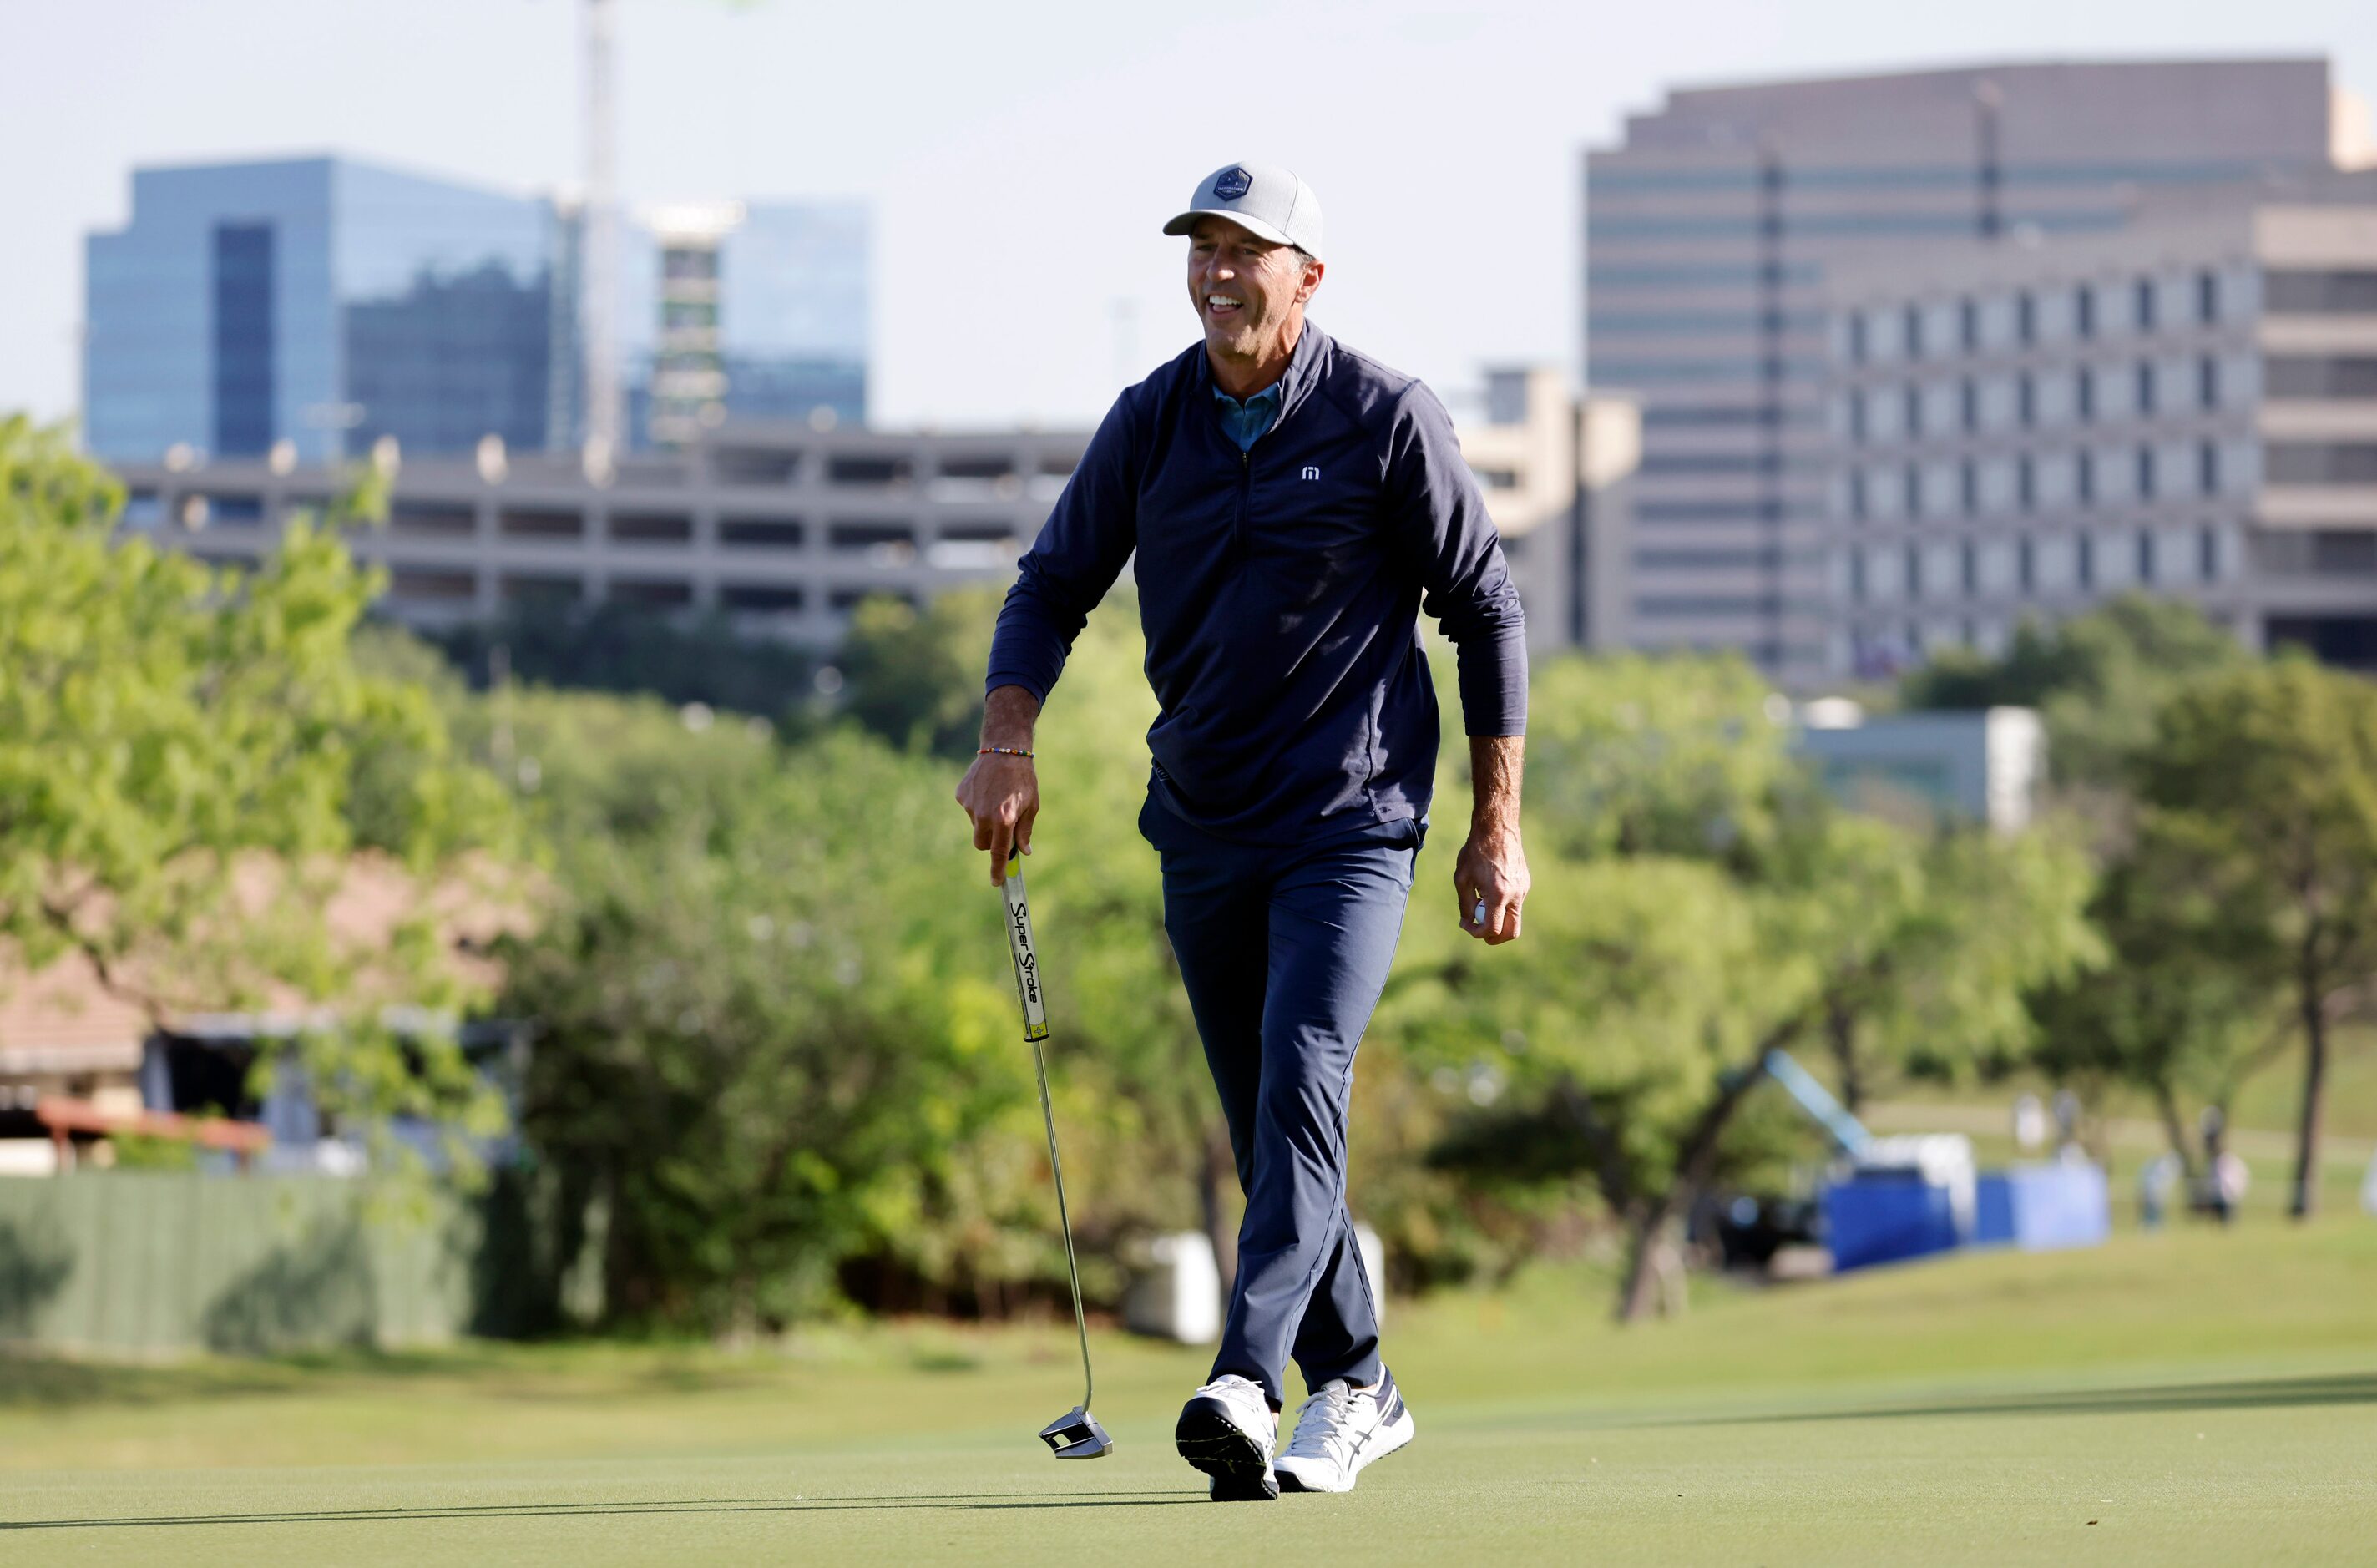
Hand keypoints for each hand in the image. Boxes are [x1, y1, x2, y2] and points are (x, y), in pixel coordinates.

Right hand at [956, 752, 1039, 883]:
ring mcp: (970, 805)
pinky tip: (987, 790)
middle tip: (1003, 829)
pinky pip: (969, 809)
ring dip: (985, 821)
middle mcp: (984, 815)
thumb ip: (1025, 831)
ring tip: (997, 799)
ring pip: (976, 826)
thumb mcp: (1032, 805)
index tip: (996, 882)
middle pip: (981, 844)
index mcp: (1004, 819)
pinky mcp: (961, 795)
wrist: (1004, 748)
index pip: (999, 853)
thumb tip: (1023, 852)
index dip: (997, 870)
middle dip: (990, 843)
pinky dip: (978, 805)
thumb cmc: (1023, 778)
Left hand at [1455, 822, 1527, 944]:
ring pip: (1514, 918)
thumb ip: (1465, 904)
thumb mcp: (1462, 878)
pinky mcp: (1526, 883)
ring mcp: (1524, 889)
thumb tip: (1469, 922)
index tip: (1465, 924)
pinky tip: (1490, 888)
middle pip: (1512, 932)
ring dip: (1498, 919)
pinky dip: (1503, 906)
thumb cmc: (1476, 852)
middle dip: (1495, 937)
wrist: (1497, 828)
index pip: (1493, 929)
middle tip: (1479, 930)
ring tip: (1481, 901)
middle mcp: (1516, 895)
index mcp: (1499, 895)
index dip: (1476, 933)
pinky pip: (1516, 903)